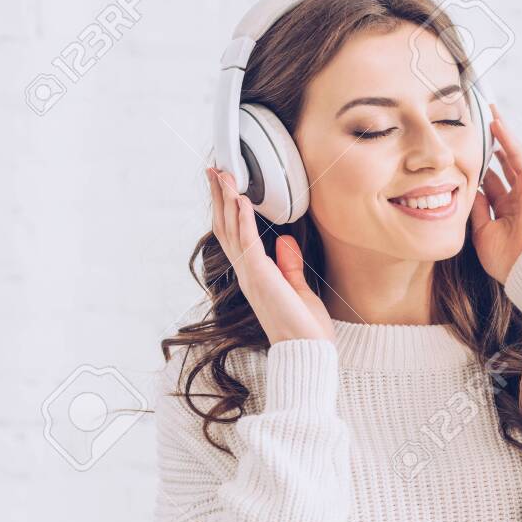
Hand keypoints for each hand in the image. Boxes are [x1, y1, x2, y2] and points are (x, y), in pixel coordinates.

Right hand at [206, 167, 333, 343]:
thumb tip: (284, 241)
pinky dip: (243, 217)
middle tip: (215, 169)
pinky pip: (248, 241)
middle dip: (220, 196)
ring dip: (226, 198)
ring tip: (223, 173)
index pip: (235, 236)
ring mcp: (251, 274)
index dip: (228, 210)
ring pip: (231, 229)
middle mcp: (247, 273)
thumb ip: (289, 265)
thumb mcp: (298, 289)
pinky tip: (240, 198)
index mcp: (254, 275)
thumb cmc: (304, 328)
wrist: (307, 352)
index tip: (225, 187)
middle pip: (225, 227)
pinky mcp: (261, 276)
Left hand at [470, 104, 521, 284]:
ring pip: (512, 156)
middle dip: (491, 146)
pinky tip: (497, 122)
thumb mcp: (483, 232)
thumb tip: (469, 189)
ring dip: (502, 134)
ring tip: (490, 112)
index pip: (492, 184)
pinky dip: (508, 139)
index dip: (480, 168)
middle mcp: (519, 198)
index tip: (467, 154)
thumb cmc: (507, 259)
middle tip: (479, 127)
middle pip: (503, 166)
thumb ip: (478, 209)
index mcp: (508, 212)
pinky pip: (518, 157)